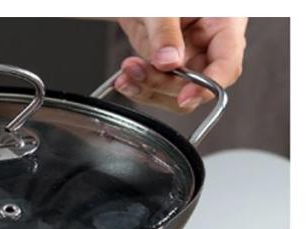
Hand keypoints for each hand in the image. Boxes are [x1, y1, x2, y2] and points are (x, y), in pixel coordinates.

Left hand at [116, 18, 247, 111]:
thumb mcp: (161, 5)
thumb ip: (165, 31)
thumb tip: (169, 62)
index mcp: (224, 23)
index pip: (227, 63)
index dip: (207, 85)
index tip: (185, 97)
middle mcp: (209, 45)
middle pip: (198, 84)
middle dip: (165, 84)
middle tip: (137, 71)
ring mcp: (187, 59)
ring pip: (176, 92)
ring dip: (148, 89)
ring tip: (126, 74)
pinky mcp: (166, 68)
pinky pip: (157, 89)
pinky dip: (139, 88)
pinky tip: (125, 80)